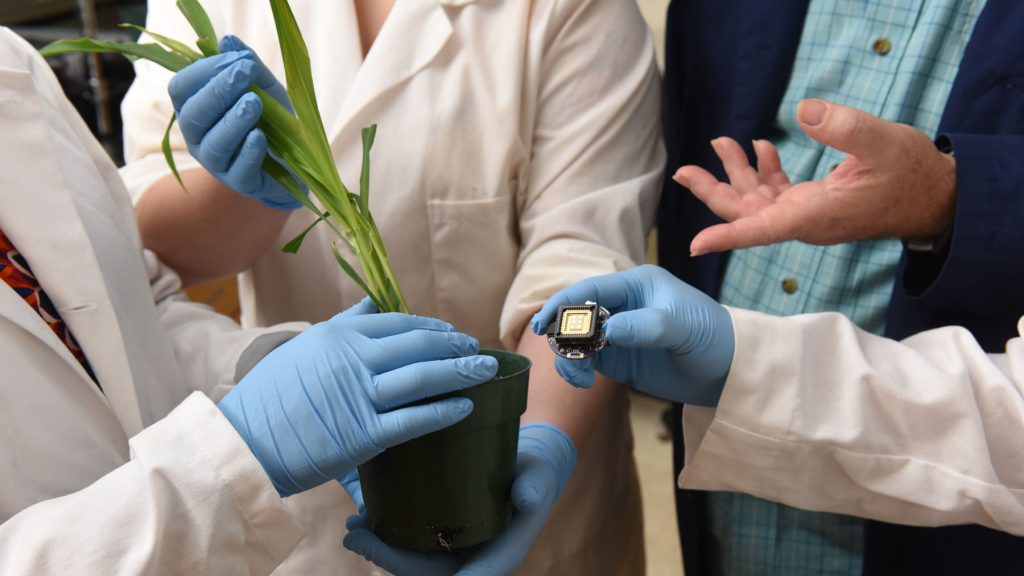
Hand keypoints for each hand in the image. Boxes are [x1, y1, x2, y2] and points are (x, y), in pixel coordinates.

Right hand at [168, 35, 299, 209]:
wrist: (294, 163)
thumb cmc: (271, 120)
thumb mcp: (263, 88)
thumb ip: (247, 66)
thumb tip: (228, 40)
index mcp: (196, 109)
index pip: (182, 87)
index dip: (204, 71)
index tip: (235, 59)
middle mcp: (198, 137)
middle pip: (194, 114)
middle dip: (218, 91)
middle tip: (243, 73)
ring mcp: (217, 163)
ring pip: (215, 143)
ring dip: (233, 120)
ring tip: (254, 103)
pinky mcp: (240, 182)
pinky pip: (239, 168)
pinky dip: (249, 151)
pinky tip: (260, 136)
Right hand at [218, 298, 499, 496]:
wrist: (244, 442)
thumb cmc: (272, 398)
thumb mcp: (304, 348)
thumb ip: (344, 324)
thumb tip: (373, 302)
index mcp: (338, 336)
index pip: (399, 323)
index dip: (432, 327)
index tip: (452, 332)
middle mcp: (352, 359)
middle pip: (418, 345)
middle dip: (455, 346)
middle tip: (477, 350)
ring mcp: (359, 396)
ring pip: (423, 377)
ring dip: (460, 372)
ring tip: (485, 371)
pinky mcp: (364, 434)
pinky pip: (414, 420)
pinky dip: (443, 410)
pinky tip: (465, 406)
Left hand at [342, 423, 575, 575]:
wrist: (527, 470)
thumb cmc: (535, 476)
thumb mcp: (537, 480)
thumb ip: (534, 489)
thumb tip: (527, 499)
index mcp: (495, 560)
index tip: (403, 569)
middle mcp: (470, 563)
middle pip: (424, 573)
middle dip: (387, 559)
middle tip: (356, 537)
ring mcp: (452, 553)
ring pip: (410, 562)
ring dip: (378, 550)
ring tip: (353, 529)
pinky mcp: (439, 537)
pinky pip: (408, 545)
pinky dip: (383, 536)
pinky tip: (362, 519)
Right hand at [530, 265, 733, 405]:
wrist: (729, 371)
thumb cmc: (713, 338)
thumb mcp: (683, 328)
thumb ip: (647, 325)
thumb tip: (608, 330)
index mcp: (636, 284)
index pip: (591, 289)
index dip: (564, 304)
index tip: (545, 324)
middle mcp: (622, 304)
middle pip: (577, 314)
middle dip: (564, 334)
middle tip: (563, 357)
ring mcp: (618, 331)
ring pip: (577, 339)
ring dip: (569, 356)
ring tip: (579, 378)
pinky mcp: (618, 357)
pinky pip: (587, 359)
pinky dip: (578, 369)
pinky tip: (583, 381)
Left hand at [673, 99, 957, 254]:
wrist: (934, 197)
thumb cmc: (911, 174)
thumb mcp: (883, 142)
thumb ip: (845, 126)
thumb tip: (805, 110)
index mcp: (816, 215)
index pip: (763, 230)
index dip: (727, 236)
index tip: (696, 244)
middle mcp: (804, 219)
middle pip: (746, 212)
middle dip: (713, 191)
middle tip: (683, 171)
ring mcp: (806, 213)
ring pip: (757, 201)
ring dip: (735, 173)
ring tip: (720, 142)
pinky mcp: (812, 203)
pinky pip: (777, 192)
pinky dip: (763, 171)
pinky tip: (759, 148)